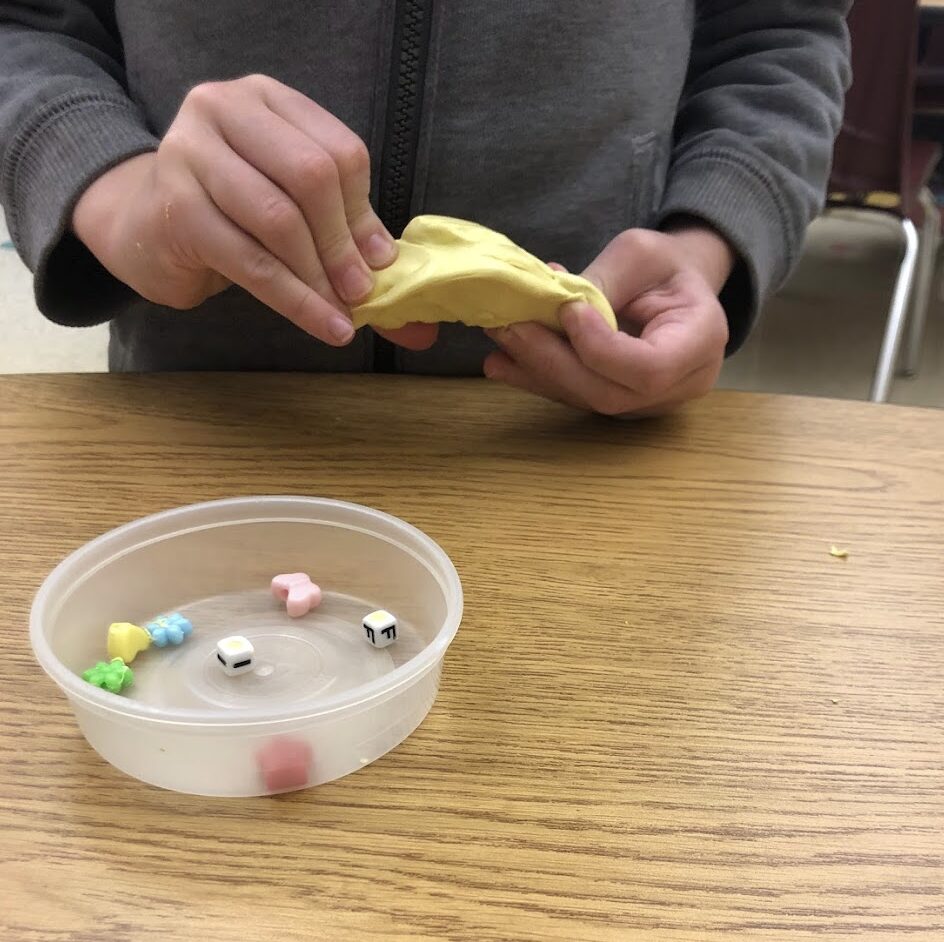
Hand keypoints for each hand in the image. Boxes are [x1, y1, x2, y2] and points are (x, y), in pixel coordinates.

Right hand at [72, 74, 435, 349]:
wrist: (142, 226)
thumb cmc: (229, 212)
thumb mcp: (289, 205)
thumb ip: (344, 231)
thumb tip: (400, 281)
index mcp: (266, 99)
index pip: (338, 150)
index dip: (364, 212)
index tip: (380, 261)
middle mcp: (223, 110)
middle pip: (310, 176)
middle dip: (343, 244)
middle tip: (361, 292)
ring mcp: (191, 154)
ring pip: (280, 220)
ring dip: (319, 278)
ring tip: (342, 314)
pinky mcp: (176, 209)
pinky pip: (252, 262)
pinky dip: (295, 301)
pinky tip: (323, 324)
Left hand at [484, 226, 733, 415]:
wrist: (676, 286)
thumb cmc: (665, 264)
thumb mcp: (640, 254)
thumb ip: (604, 282)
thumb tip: (553, 307)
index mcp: (701, 341)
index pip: (649, 368)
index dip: (601, 348)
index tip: (568, 310)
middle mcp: (680, 384)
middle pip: (609, 393)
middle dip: (553, 362)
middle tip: (508, 328)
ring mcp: (649, 402)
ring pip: (587, 400)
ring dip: (536, 371)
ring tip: (498, 339)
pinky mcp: (619, 403)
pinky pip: (577, 397)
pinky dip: (537, 378)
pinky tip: (501, 361)